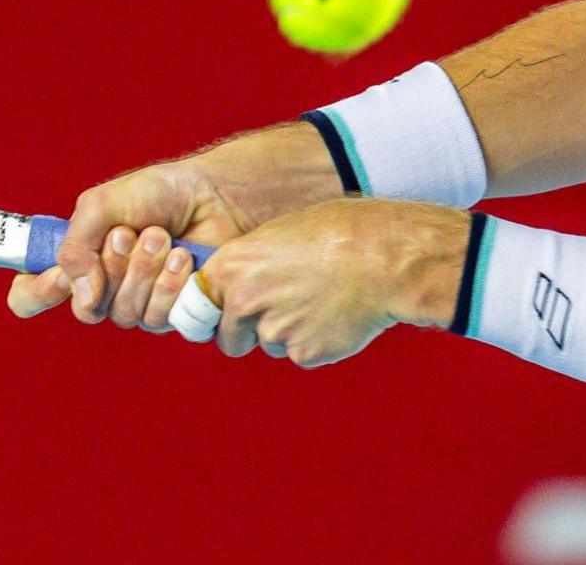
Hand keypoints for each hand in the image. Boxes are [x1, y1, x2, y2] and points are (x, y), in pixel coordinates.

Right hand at [6, 120, 343, 325]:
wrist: (217, 194)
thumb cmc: (161, 193)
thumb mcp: (103, 205)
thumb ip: (74, 247)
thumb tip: (80, 298)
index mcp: (78, 261)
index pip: (32, 295)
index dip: (34, 293)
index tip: (52, 278)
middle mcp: (107, 288)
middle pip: (87, 310)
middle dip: (111, 269)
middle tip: (131, 234)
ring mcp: (143, 302)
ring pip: (128, 315)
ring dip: (144, 272)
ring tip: (164, 238)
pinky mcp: (180, 312)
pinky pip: (165, 320)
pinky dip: (172, 286)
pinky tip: (185, 259)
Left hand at [202, 199, 469, 365]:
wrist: (386, 258)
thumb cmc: (342, 232)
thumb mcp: (285, 231)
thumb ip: (254, 262)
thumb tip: (242, 281)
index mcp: (234, 266)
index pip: (199, 304)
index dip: (215, 310)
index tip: (225, 314)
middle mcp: (245, 302)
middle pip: (230, 337)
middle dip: (251, 331)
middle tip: (285, 310)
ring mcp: (274, 332)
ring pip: (271, 345)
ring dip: (290, 333)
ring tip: (323, 300)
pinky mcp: (304, 354)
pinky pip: (303, 354)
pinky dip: (318, 341)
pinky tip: (339, 314)